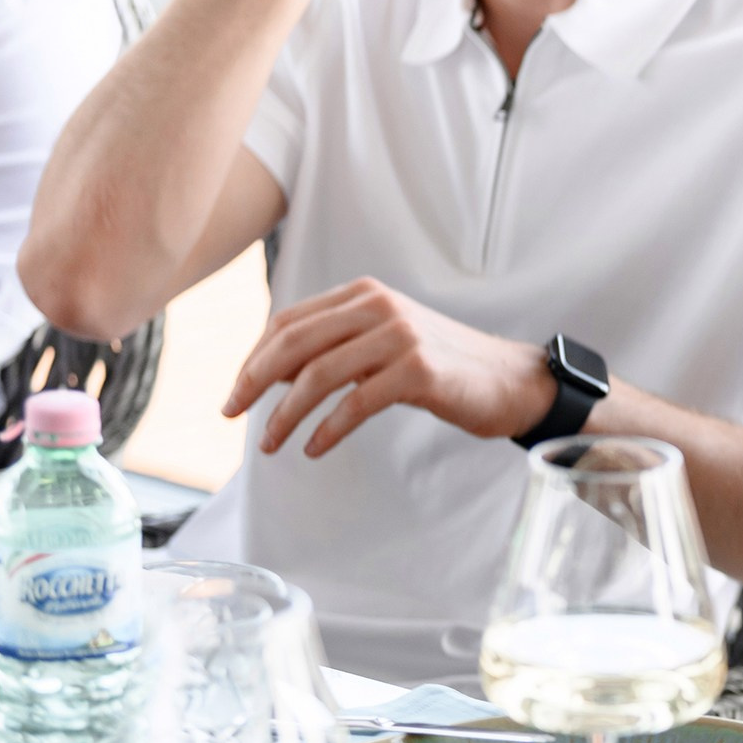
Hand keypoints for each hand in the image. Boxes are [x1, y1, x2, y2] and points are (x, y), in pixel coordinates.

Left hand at [225, 277, 557, 456]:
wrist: (510, 380)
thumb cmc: (444, 367)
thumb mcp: (385, 343)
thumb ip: (337, 346)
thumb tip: (270, 374)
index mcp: (365, 295)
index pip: (288, 322)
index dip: (253, 358)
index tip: (236, 393)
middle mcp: (380, 307)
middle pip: (294, 343)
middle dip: (253, 382)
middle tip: (232, 414)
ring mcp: (401, 336)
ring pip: (319, 374)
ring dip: (285, 414)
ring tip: (271, 443)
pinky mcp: (419, 370)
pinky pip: (356, 403)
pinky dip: (328, 429)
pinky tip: (314, 447)